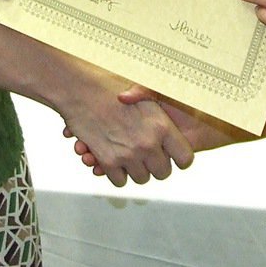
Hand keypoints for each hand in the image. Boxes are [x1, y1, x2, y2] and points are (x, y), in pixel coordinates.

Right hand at [56, 73, 193, 186]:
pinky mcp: (108, 162)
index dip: (180, 158)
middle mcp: (147, 143)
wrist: (80, 88)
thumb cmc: (112, 85)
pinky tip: (115, 157)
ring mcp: (128, 154)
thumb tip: (174, 128)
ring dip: (136, 169)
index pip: (185, 159)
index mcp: (162, 126)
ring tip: (131, 153)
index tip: (174, 155)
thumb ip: (162, 114)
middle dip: (156, 166)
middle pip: (163, 173)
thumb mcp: (145, 92)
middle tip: (149, 155)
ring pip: (141, 179)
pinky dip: (117, 173)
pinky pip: (120, 181)